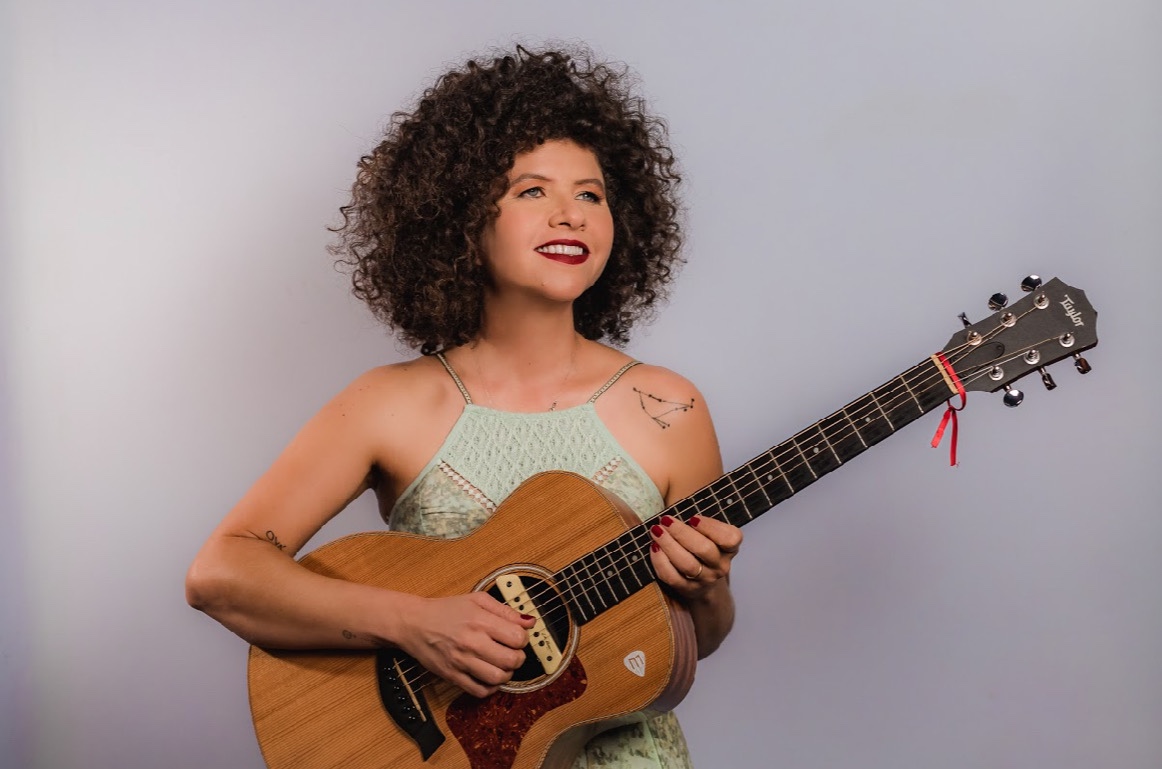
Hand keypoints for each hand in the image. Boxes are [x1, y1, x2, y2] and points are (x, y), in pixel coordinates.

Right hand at [395, 592, 534, 697]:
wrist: (414, 623)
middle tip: (512, 652)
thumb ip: (505, 611)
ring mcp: (461, 661)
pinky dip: (490, 688)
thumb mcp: (477, 600)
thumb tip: (530, 622)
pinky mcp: (452, 676)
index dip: (522, 638)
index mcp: (480, 620)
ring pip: (497, 678)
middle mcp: (472, 642)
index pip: (518, 637)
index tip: (516, 637)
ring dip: (506, 674)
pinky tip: (489, 677)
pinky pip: (479, 691)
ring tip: (501, 665)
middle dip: (519, 658)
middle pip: (512, 660)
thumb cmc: (446, 610)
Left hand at [649, 515, 741, 601]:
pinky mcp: (688, 589)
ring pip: (687, 564)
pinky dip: (661, 561)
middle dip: (682, 532)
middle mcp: (721, 565)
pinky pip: (672, 577)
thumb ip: (697, 519)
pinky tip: (654, 548)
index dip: (711, 527)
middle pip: (704, 549)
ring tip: (656, 530)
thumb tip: (674, 505)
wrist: (701, 580)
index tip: (693, 518)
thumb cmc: (701, 545)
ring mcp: (705, 579)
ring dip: (669, 545)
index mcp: (729, 548)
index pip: (730, 538)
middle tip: (666, 520)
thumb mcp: (707, 532)